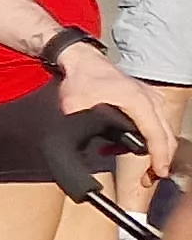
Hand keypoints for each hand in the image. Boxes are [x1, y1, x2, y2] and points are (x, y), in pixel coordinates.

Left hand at [61, 46, 178, 177]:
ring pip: (164, 130)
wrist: (84, 61)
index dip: (159, 156)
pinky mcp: (150, 99)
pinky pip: (158, 123)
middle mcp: (151, 100)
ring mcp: (153, 98)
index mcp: (137, 102)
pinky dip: (152, 138)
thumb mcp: (74, 105)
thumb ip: (79, 124)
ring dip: (157, 150)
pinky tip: (134, 147)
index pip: (156, 134)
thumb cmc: (81, 80)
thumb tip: (78, 143)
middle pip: (166, 135)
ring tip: (145, 169)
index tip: (159, 172)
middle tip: (149, 179)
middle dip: (161, 159)